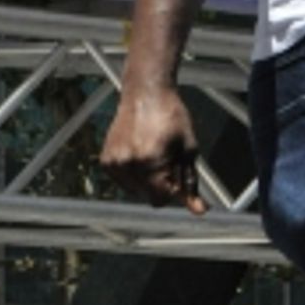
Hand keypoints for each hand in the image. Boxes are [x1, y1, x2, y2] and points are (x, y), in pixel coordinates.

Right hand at [100, 86, 205, 213]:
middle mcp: (128, 164)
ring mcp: (114, 163)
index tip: (177, 175)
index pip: (161, 200)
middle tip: (166, 159)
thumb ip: (190, 183)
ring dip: (146, 181)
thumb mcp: (188, 150)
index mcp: (150, 162)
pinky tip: (139, 154)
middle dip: (160, 185)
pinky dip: (132, 175)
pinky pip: (122, 182)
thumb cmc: (171, 117)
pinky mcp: (105, 160)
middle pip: (147, 197)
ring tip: (152, 154)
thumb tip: (199, 210)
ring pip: (135, 191)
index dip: (173, 191)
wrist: (146, 93)